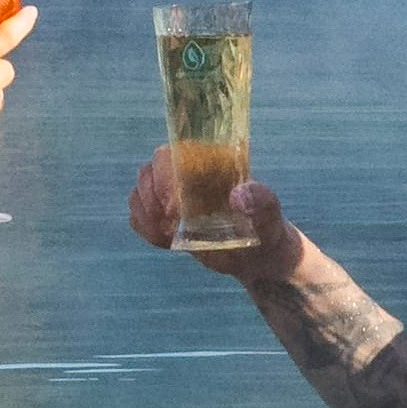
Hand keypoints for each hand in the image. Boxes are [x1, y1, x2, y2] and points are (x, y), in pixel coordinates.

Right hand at [123, 148, 305, 281]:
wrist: (255, 254)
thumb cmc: (264, 225)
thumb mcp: (269, 212)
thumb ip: (260, 200)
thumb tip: (239, 195)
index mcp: (208, 161)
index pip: (172, 153)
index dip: (165, 177)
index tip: (176, 209)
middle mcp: (185, 172)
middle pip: (148, 171)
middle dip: (152, 200)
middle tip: (173, 225)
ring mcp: (171, 193)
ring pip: (139, 193)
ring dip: (147, 216)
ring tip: (171, 234)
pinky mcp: (163, 215)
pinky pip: (137, 216)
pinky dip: (146, 229)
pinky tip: (167, 241)